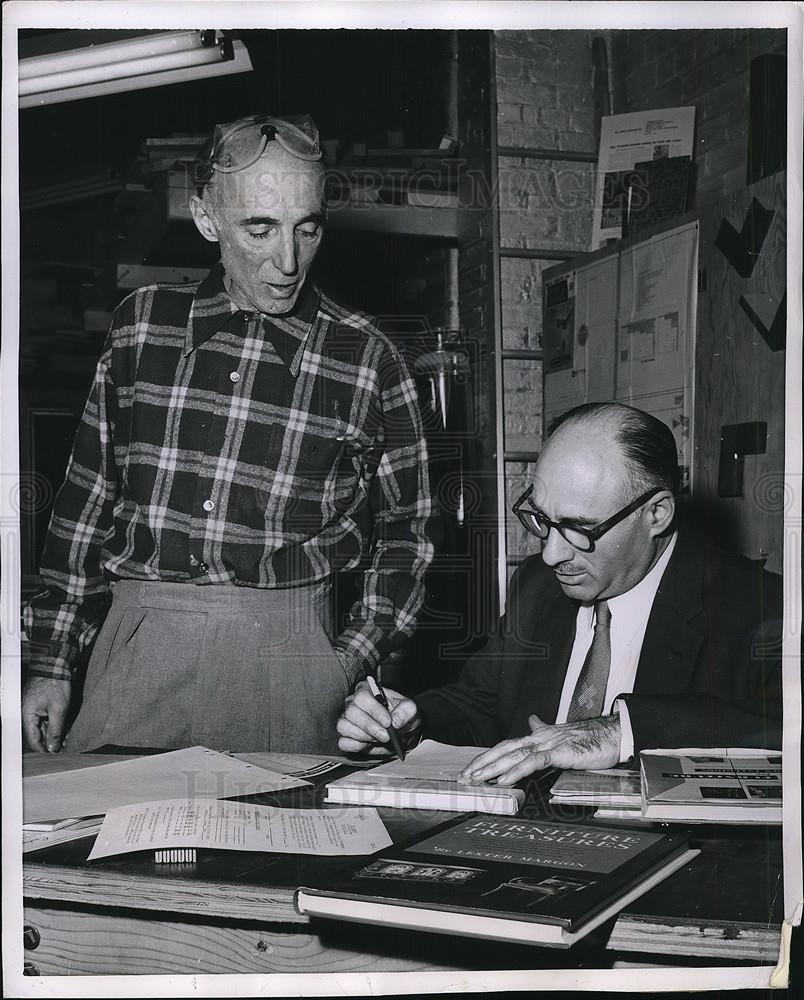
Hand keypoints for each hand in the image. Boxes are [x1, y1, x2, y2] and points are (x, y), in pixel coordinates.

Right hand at [21, 676, 71, 752]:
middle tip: (64, 747)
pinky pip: (45, 718)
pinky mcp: (41, 704)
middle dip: (51, 742)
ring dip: (54, 733)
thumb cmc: (56, 683)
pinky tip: (64, 729)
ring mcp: (34, 708)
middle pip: (38, 734)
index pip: (33, 739)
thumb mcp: (59, 709)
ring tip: (67, 739)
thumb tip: (52, 747)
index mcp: (27, 715)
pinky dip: (54, 724)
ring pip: (42, 727)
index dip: (44, 749)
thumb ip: (55, 730)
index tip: (56, 755)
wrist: (57, 663)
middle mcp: (27, 713)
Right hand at [337, 680, 420, 754]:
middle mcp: (353, 703)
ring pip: (344, 726)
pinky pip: (343, 742)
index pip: (362, 697)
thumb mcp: (410, 709)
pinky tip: (368, 745)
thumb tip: (395, 720)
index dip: (374, 711)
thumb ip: (405, 710)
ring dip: (363, 736)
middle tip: (385, 735)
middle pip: (351, 712)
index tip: (387, 722)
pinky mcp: (345, 736)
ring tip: (378, 738)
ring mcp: (347, 719)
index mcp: (368, 690)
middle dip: (370, 727)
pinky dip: (356, 746)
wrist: (401, 731)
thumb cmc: (401, 715)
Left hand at [460, 712, 620, 785]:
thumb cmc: (592, 739)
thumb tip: (532, 720)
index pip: (508, 745)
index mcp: (540, 736)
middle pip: (504, 749)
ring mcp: (549, 744)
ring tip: (477, 778)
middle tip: (466, 775)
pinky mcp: (560, 752)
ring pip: (513, 755)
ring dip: (492, 767)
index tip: (474, 767)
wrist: (614, 735)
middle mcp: (540, 738)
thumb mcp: (563, 735)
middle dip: (483, 762)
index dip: (490, 755)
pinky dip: (516, 770)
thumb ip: (545, 729)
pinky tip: (504, 779)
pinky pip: (533, 762)